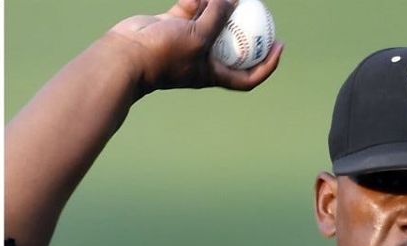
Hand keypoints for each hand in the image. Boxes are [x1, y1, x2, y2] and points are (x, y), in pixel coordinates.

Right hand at [106, 0, 281, 93]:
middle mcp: (202, 58)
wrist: (127, 54)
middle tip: (260, 8)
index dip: (267, 65)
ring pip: (213, 20)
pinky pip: (193, 8)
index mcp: (212, 73)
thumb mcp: (199, 37)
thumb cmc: (164, 55)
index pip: (246, 77)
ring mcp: (187, 40)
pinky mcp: (173, 24)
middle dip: (246, 25)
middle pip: (233, 43)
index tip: (278, 46)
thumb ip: (219, 15)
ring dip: (221, 5)